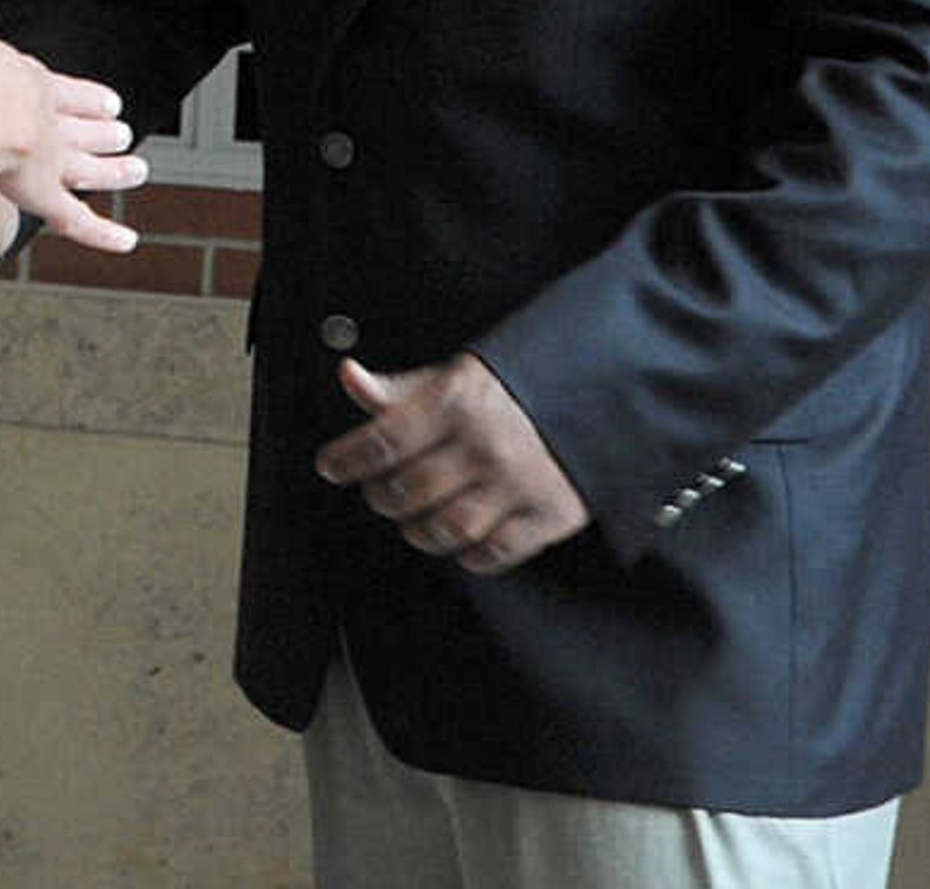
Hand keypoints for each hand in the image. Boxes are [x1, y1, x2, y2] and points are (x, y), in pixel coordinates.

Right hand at [0, 0, 147, 254]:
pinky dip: (104, 234)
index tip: (111, 100)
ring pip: (91, 171)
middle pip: (85, 130)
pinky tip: (127, 242)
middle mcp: (51, 127)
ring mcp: (53, 164)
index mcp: (35, 88)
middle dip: (104, 133)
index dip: (88, 98)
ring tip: (138, 170)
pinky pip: (79, 222)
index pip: (68, 93)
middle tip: (124, 133)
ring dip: (116, 171)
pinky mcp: (48, 199)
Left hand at [315, 354, 589, 575]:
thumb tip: (348, 376)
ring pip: (446, 529)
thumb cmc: (513, 392)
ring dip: (417, 531)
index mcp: (456, 403)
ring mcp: (519, 484)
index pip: (383, 440)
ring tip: (413, 518)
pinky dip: (467, 554)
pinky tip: (459, 537)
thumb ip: (397, 388)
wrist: (598, 396)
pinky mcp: (550, 515)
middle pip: (408, 491)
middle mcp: (485, 445)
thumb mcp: (452, 377)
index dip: (348, 459)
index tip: (331, 467)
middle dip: (381, 496)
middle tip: (379, 492)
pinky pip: (494, 553)